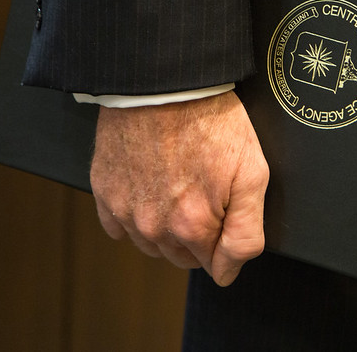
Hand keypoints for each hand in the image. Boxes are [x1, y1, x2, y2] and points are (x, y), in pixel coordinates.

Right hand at [90, 90, 267, 285]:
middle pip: (182, 255)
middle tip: (206, 189)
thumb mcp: (252, 174)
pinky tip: (151, 184)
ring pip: (151, 243)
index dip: (225, 238)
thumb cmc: (212, 121)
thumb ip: (245, 234)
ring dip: (166, 226)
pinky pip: (119, 224)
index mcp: (192, 227)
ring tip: (179, 181)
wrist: (166, 83)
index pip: (214, 263)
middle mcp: (153, 228)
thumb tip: (228, 273)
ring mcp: (125, 211)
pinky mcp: (104, 191)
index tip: (226, 206)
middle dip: (198, 233)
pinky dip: (136, 214)